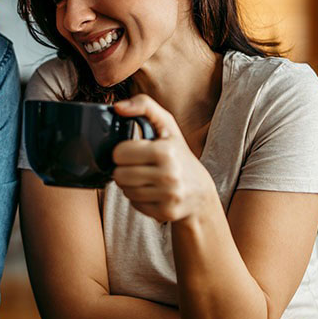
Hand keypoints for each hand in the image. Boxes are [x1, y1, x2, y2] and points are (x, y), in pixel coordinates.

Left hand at [112, 95, 217, 222]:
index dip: (123, 152)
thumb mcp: (166, 125)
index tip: (135, 152)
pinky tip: (151, 191)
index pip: (119, 153)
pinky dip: (138, 198)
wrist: (200, 192)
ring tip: (145, 178)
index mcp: (166, 151)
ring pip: (124, 190)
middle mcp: (169, 175)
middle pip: (119, 174)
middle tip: (138, 166)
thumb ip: (144, 106)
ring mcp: (168, 196)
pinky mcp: (165, 212)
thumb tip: (117, 107)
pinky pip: (134, 204)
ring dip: (130, 184)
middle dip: (124, 169)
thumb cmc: (179, 154)